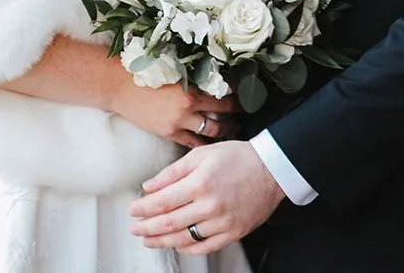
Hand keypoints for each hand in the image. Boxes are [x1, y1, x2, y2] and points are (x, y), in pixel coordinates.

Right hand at [109, 78, 237, 147]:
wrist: (120, 86)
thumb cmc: (145, 73)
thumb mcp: (173, 71)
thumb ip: (193, 78)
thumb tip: (214, 79)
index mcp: (190, 91)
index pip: (222, 100)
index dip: (235, 102)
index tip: (242, 102)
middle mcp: (187, 109)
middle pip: (219, 120)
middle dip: (232, 121)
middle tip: (239, 121)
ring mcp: (177, 123)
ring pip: (208, 133)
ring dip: (221, 133)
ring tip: (227, 132)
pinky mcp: (168, 133)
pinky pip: (191, 143)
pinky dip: (202, 143)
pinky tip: (208, 144)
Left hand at [128, 141, 284, 254]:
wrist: (272, 169)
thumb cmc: (237, 157)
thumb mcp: (201, 155)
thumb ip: (173, 172)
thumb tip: (149, 186)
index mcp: (200, 183)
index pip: (162, 201)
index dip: (143, 208)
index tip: (132, 210)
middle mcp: (211, 206)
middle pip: (170, 223)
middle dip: (147, 228)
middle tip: (134, 228)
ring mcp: (223, 222)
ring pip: (185, 238)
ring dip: (162, 240)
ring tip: (148, 239)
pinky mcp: (234, 233)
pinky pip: (206, 246)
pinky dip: (188, 248)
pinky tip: (176, 244)